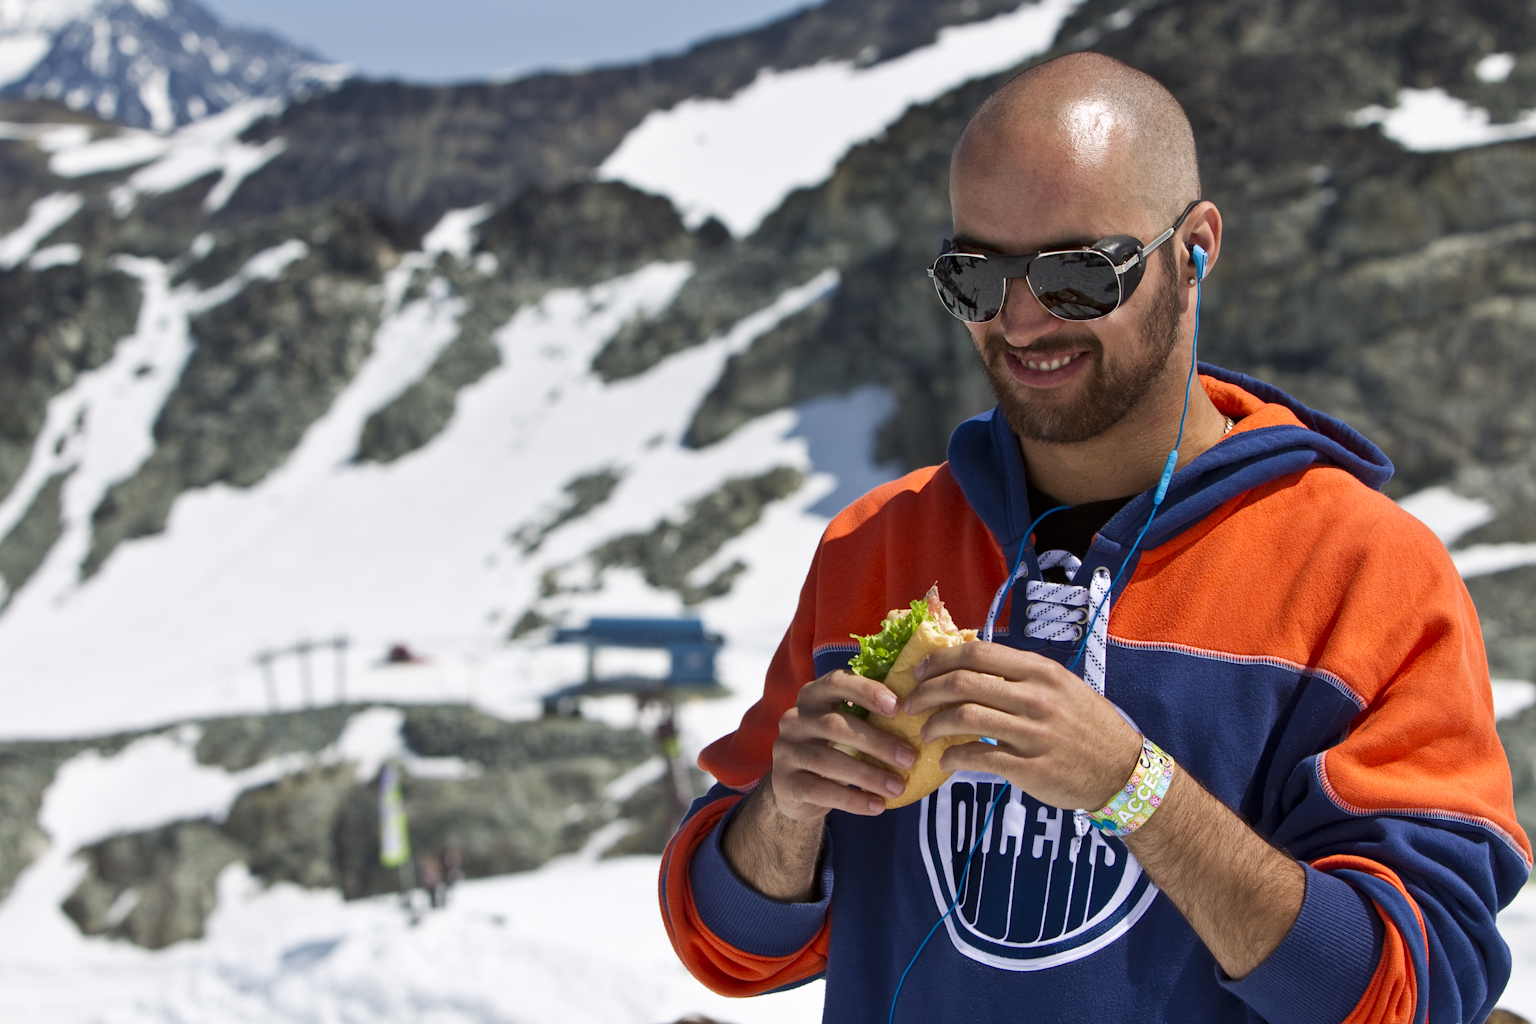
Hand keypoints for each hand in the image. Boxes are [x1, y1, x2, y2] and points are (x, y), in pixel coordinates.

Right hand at [770, 669, 919, 818]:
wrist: (798, 788)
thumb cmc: (835, 748)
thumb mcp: (847, 725)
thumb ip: (871, 715)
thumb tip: (926, 711)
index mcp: (813, 695)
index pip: (837, 682)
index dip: (867, 691)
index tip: (897, 706)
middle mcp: (794, 718)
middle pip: (835, 725)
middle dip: (876, 742)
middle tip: (909, 757)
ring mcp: (785, 750)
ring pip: (828, 761)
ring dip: (868, 775)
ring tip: (898, 787)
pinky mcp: (784, 781)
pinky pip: (820, 790)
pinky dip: (852, 800)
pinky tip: (877, 806)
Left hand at [903, 641, 1140, 810]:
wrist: (1123, 772)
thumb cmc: (1087, 726)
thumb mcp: (1061, 687)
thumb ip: (1021, 676)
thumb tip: (969, 665)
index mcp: (1040, 672)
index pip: (977, 653)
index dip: (939, 660)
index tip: (919, 672)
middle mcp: (1036, 698)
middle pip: (963, 683)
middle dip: (925, 693)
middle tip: (909, 705)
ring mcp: (1034, 733)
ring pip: (964, 718)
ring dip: (934, 725)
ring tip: (925, 733)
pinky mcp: (1031, 768)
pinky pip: (978, 757)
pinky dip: (953, 757)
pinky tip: (946, 761)